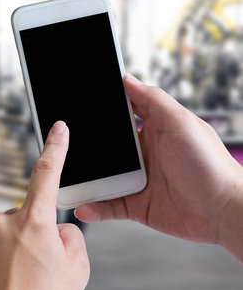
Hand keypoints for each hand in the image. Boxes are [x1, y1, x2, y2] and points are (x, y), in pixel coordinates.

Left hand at [0, 121, 88, 289]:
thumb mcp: (77, 270)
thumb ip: (69, 237)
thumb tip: (56, 231)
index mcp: (35, 222)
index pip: (47, 175)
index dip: (55, 148)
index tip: (57, 128)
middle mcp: (2, 224)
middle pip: (21, 220)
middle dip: (30, 236)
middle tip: (36, 269)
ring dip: (7, 254)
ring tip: (16, 284)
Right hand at [76, 75, 242, 261]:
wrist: (224, 210)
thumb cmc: (210, 165)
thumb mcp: (181, 123)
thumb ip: (153, 101)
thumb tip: (128, 79)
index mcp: (153, 130)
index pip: (121, 115)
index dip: (100, 111)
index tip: (77, 108)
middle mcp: (143, 154)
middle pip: (105, 148)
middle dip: (85, 148)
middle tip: (64, 147)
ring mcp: (137, 180)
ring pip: (101, 178)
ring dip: (85, 181)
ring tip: (67, 180)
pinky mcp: (136, 205)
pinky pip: (108, 206)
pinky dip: (94, 207)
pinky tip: (83, 206)